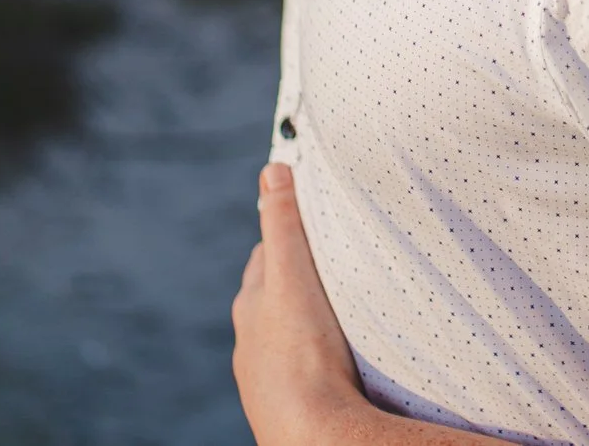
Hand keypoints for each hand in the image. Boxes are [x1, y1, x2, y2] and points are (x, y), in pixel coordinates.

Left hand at [233, 163, 366, 444]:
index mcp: (252, 306)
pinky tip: (335, 359)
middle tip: (329, 262)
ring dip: (304, 320)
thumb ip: (284, 223)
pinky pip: (301, 367)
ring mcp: (268, 375)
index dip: (288, 236)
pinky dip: (313, 355)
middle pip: (272, 296)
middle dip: (294, 278)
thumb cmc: (302, 353)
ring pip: (285, 334)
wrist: (312, 431)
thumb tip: (271, 169)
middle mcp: (252, 342)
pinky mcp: (288, 403)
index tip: (310, 223)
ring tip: (336, 311)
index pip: (267, 256)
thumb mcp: (292, 276)